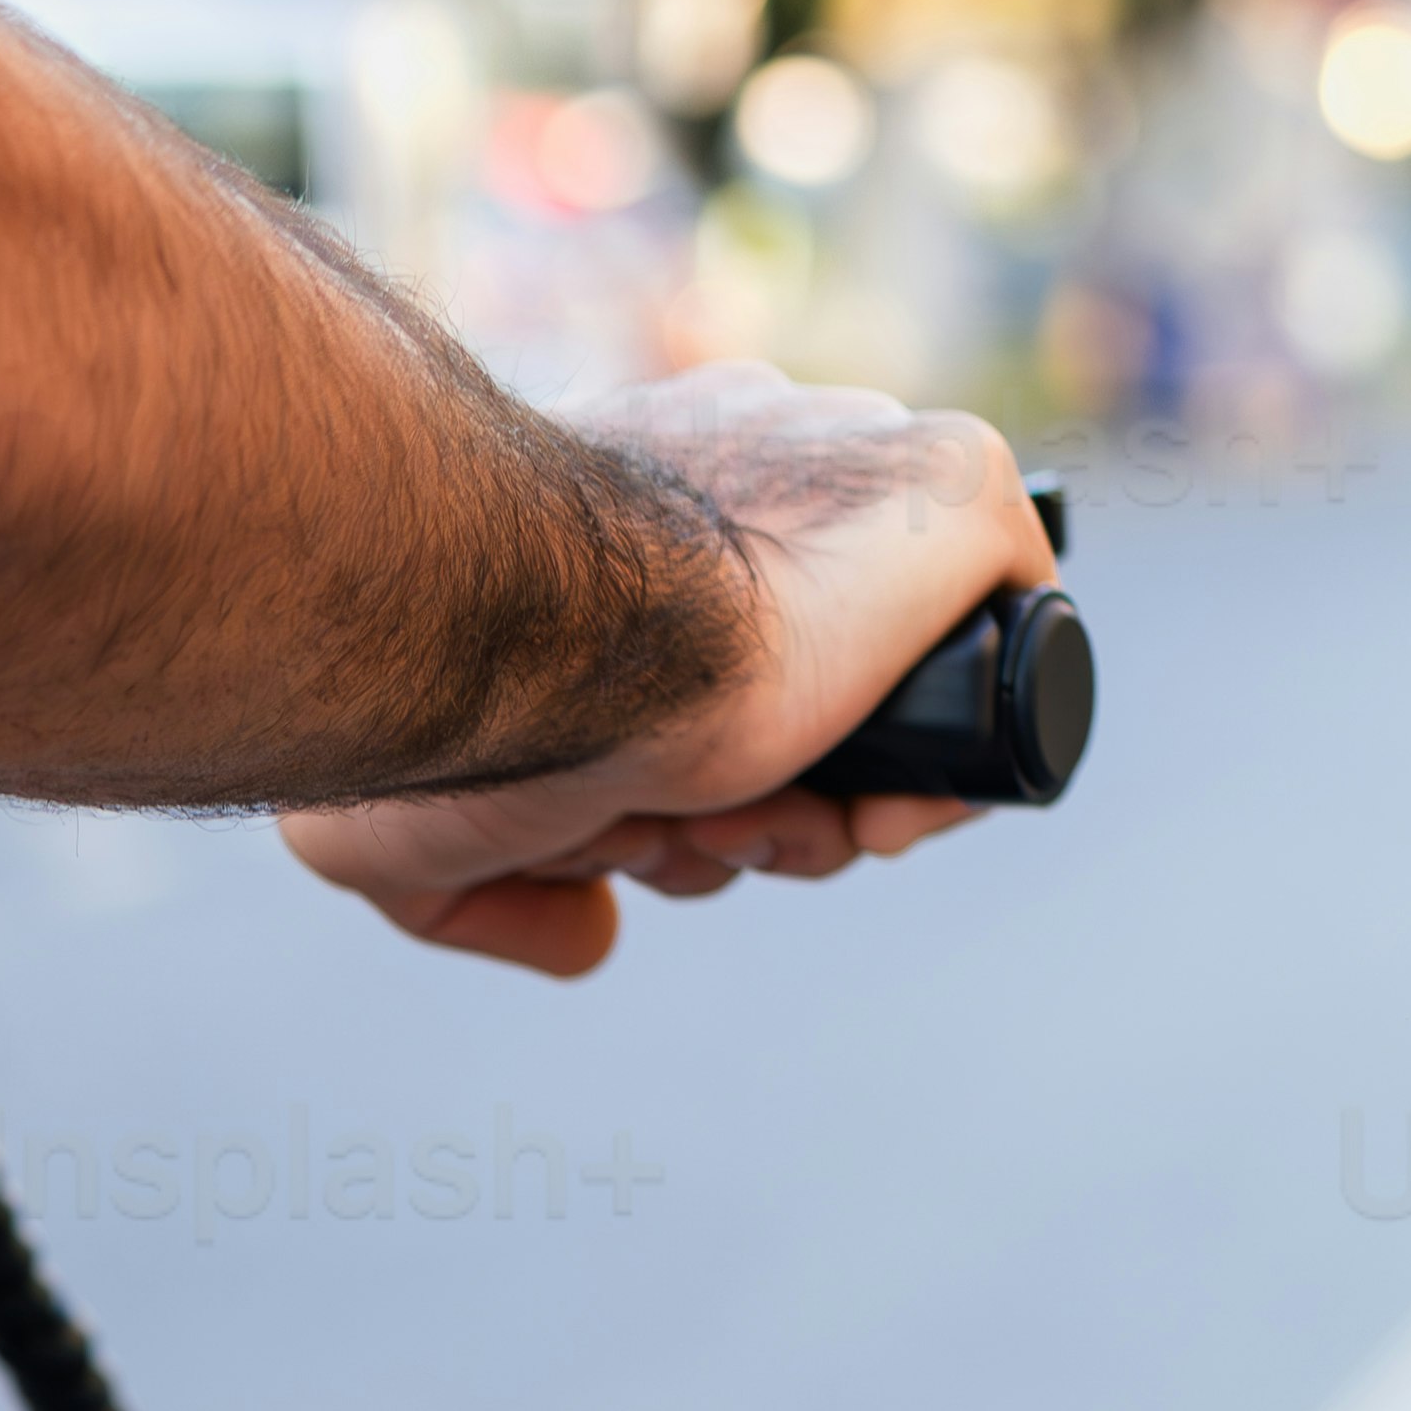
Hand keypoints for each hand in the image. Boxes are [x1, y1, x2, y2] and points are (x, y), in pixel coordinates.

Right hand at [275, 377, 1064, 979]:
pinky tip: (864, 813)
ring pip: (884, 711)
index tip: (639, 820)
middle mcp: (750, 472)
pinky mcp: (956, 496)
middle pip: (804, 699)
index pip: (713, 662)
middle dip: (743, 811)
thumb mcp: (406, 837)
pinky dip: (944, 778)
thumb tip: (595, 938)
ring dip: (812, 819)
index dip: (690, 787)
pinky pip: (1004, 665)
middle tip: (678, 824)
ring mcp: (857, 474)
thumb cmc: (441, 712)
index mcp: (624, 510)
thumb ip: (494, 894)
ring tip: (730, 817)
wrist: (525, 626)